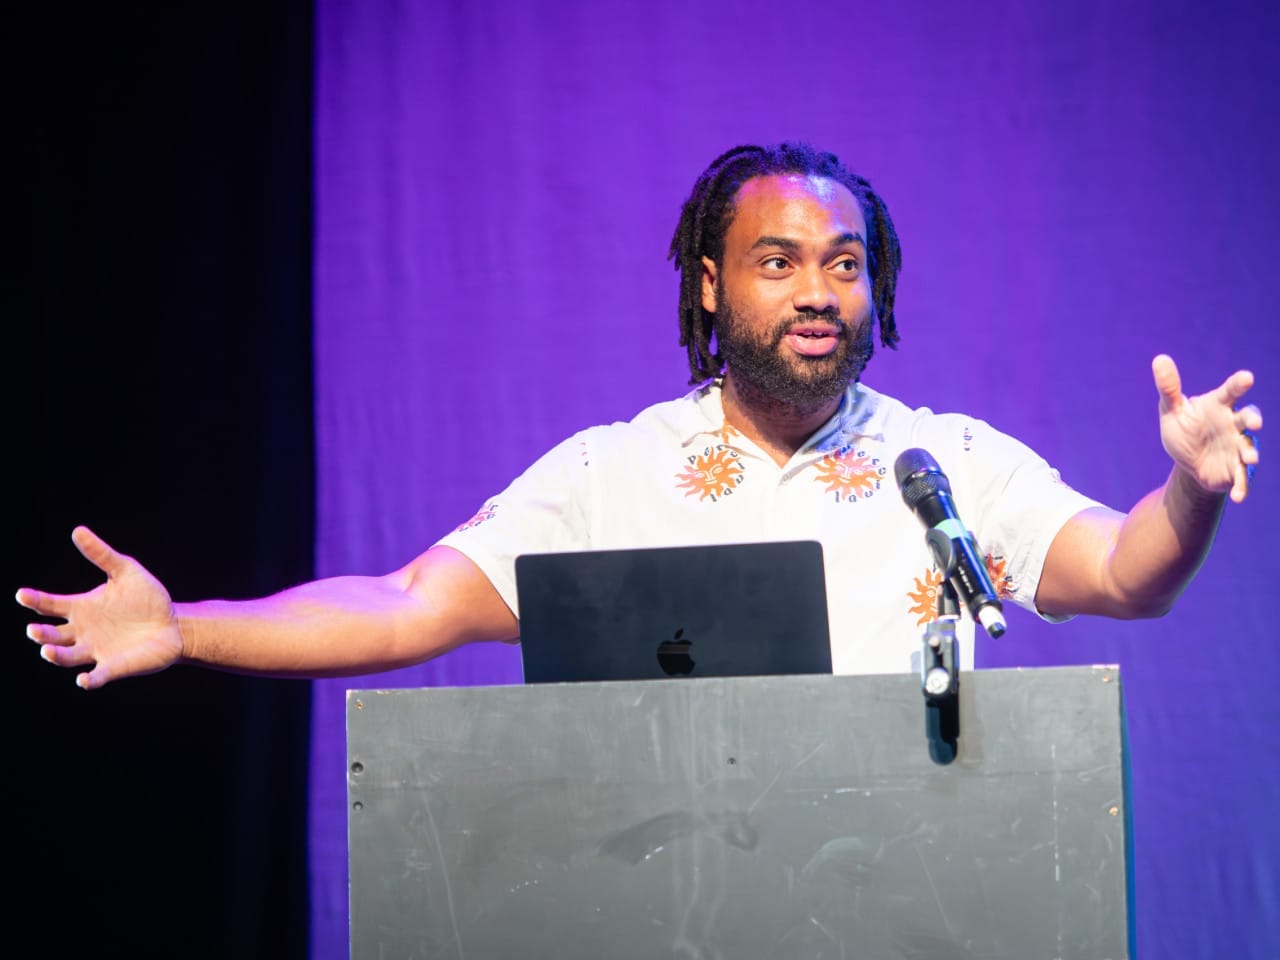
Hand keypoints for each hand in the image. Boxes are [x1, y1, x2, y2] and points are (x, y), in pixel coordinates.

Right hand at [16, 526, 183, 689]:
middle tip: (34, 629)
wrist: (174, 623)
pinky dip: (89, 680)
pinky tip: (84, 680)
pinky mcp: (114, 666)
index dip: (35, 600)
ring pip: (67, 657)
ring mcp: (96, 650)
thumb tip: (77, 531)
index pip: (50, 605)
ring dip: (56, 656)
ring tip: (48, 651)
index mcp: (81, 608)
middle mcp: (82, 631)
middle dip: (41, 633)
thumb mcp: (126, 571)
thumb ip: (102, 554)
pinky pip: (97, 676)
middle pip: (52, 635)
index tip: (22, 594)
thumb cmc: (147, 598)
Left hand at [1154, 354, 1262, 502]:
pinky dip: (1243, 486)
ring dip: (1251, 453)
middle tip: (1254, 422)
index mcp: (1218, 407)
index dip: (1239, 384)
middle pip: (1247, 418)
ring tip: (1250, 458)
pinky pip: (1243, 477)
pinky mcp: (1237, 469)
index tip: (1246, 377)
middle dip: (1253, 419)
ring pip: (1249, 447)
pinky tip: (1239, 497)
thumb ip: (1169, 388)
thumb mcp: (1172, 412)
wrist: (1188, 462)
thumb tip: (1159, 359)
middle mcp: (1233, 425)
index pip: (1230, 392)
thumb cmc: (1183, 430)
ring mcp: (1238, 446)